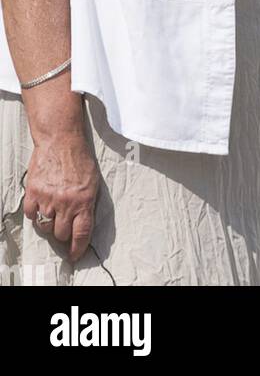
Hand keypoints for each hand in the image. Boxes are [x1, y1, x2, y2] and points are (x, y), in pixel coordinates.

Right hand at [23, 130, 100, 261]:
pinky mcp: (33, 193)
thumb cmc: (80, 159)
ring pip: (45, 227)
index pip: (81, 234)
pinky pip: (31, 215)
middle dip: (63, 232)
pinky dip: (35, 213)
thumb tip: (83, 224)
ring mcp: (48, 198)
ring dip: (49, 222)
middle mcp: (66, 203)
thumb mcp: (93, 182)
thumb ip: (87, 204)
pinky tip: (42, 203)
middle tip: (64, 222)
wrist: (61, 139)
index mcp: (84, 201)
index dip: (78, 248)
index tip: (75, 255)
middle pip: (61, 234)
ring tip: (53, 208)